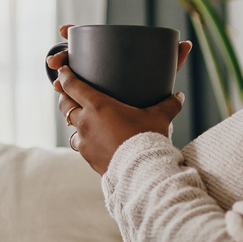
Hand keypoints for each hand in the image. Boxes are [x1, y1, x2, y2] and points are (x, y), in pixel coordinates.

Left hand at [48, 25, 192, 174]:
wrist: (141, 171)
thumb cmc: (147, 140)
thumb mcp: (159, 118)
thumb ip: (168, 104)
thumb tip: (179, 96)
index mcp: (98, 105)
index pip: (72, 85)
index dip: (65, 75)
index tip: (63, 69)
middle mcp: (85, 122)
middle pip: (65, 104)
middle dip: (65, 96)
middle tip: (69, 91)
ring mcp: (84, 141)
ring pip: (70, 126)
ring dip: (73, 119)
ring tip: (80, 117)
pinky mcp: (87, 156)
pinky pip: (79, 144)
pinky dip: (82, 138)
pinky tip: (91, 138)